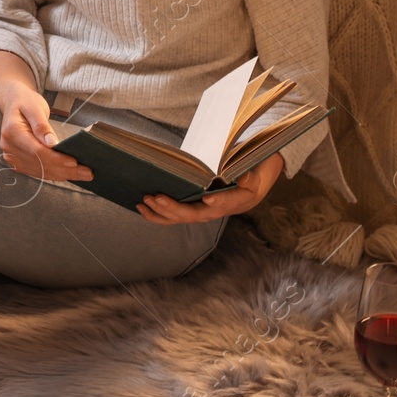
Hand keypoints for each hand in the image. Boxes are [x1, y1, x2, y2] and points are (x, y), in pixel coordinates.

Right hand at [0, 86, 92, 183]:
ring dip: (63, 175)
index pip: (37, 151)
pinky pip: (38, 172)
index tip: (75, 162)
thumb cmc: (26, 102)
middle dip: (65, 170)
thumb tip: (52, 144)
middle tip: (87, 172)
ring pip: (41, 171)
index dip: (56, 159)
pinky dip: (55, 174)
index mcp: (12, 132)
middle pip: (40, 164)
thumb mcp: (35, 107)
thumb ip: (42, 125)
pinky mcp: (18, 162)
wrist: (13, 103)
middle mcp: (9, 147)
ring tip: (83, 174)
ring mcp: (12, 156)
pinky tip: (69, 174)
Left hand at [136, 152, 285, 224]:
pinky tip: (142, 208)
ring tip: (143, 201)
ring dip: (159, 212)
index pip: (221, 203)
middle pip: (191, 214)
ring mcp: (199, 214)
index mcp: (229, 203)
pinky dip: (156, 215)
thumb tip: (246, 177)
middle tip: (156, 197)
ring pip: (177, 219)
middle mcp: (211, 212)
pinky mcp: (189, 213)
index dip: (216, 201)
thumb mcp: (255, 178)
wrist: (246, 195)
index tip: (208, 197)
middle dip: (172, 207)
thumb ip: (251, 178)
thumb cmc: (249, 184)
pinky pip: (171, 218)